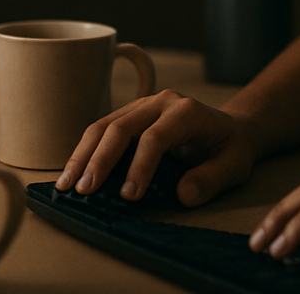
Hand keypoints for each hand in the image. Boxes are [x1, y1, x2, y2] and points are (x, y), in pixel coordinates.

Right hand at [55, 90, 255, 205]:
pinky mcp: (132, 115)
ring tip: (66, 185)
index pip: (156, 136)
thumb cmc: (230, 148)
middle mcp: (162, 102)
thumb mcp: (233, 165)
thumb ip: (212, 179)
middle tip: (84, 191)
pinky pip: (103, 129)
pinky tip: (73, 172)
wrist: (230, 128)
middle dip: (100, 160)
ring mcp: (144, 106)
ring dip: (83, 155)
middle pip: (122, 126)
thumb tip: (183, 194)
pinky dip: (86, 151)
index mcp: (187, 112)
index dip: (139, 166)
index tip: (128, 197)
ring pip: (105, 125)